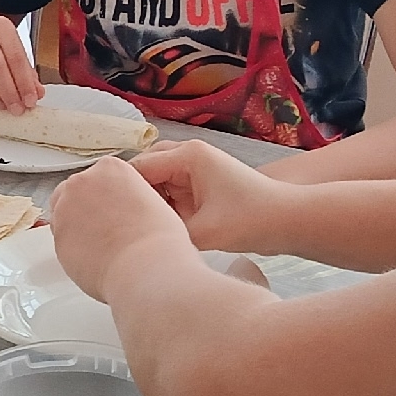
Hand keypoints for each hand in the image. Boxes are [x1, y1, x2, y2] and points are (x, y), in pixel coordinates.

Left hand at [49, 155, 196, 303]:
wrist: (145, 266)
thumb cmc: (157, 240)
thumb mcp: (151, 202)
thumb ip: (127, 199)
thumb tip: (120, 211)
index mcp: (110, 168)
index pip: (98, 176)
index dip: (105, 197)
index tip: (112, 210)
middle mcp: (83, 182)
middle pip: (75, 191)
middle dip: (85, 209)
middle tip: (103, 229)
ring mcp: (65, 208)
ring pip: (64, 215)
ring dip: (77, 227)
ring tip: (102, 246)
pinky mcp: (57, 235)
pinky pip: (62, 240)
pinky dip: (74, 249)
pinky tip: (94, 258)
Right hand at [131, 139, 289, 252]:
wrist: (290, 222)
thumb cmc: (252, 220)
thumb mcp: (203, 232)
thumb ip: (165, 233)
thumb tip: (135, 241)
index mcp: (188, 156)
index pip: (138, 168)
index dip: (121, 193)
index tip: (104, 218)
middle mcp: (190, 155)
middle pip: (144, 170)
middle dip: (133, 195)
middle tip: (120, 223)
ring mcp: (196, 169)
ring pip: (156, 182)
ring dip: (148, 202)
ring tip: (137, 228)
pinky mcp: (201, 185)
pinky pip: (171, 193)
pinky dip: (162, 208)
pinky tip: (157, 229)